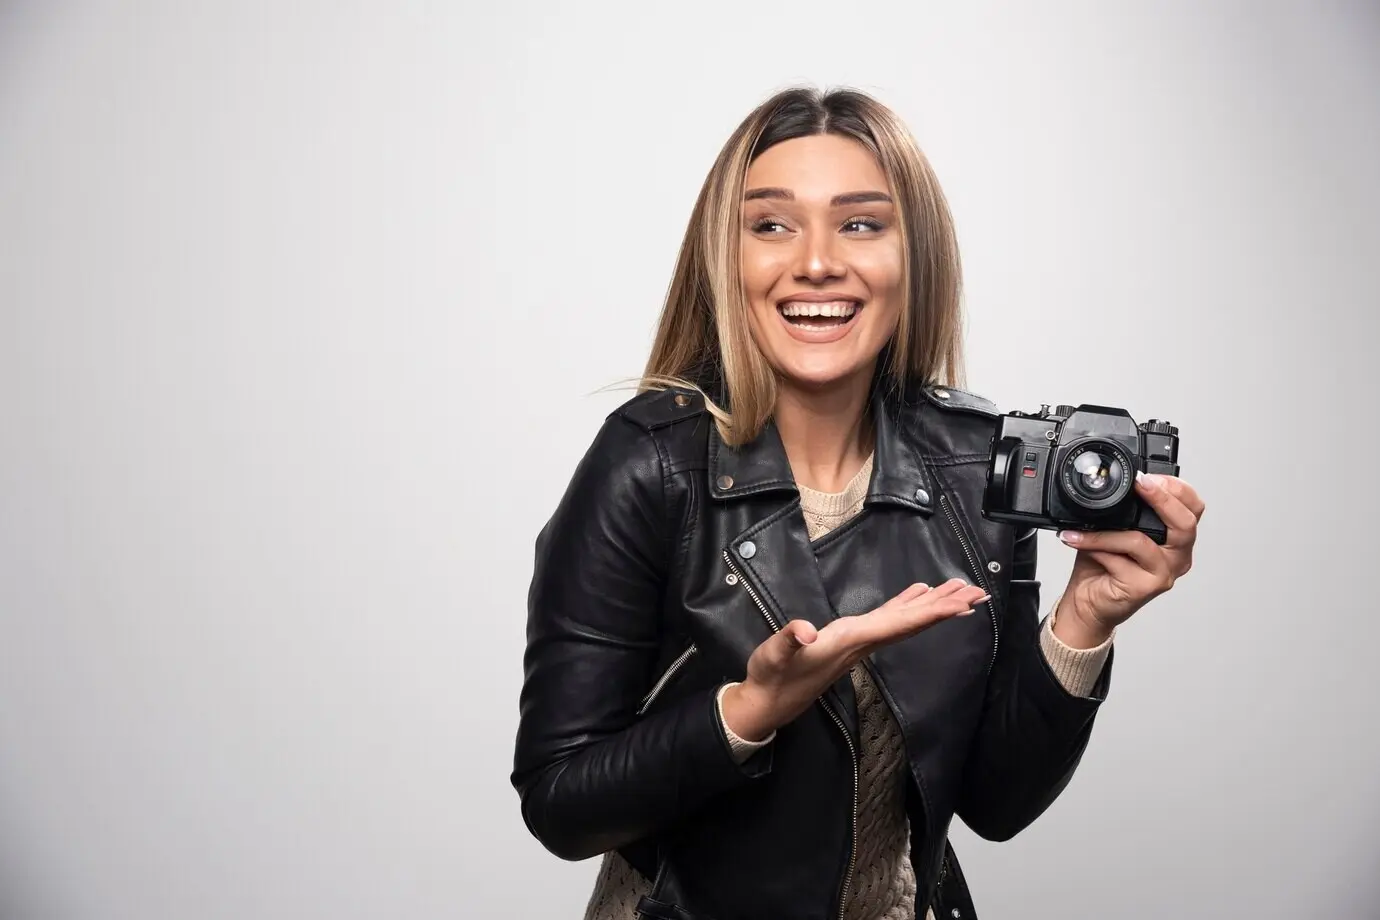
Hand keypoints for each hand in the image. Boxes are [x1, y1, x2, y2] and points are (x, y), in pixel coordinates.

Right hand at [720, 578, 988, 741]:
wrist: (768, 702)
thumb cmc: (771, 677)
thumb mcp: (773, 655)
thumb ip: (788, 640)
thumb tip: (806, 632)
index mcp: (849, 640)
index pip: (897, 624)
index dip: (928, 613)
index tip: (959, 604)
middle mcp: (862, 642)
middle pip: (911, 623)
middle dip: (944, 608)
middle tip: (977, 592)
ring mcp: (858, 644)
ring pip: (904, 622)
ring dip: (932, 607)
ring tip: (959, 591)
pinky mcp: (850, 642)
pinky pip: (888, 621)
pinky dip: (905, 607)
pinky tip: (917, 596)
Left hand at [1054, 472, 1204, 646]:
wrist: (1088, 601)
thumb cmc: (1102, 567)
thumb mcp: (1115, 529)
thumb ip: (1123, 510)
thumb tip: (1111, 485)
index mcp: (1175, 538)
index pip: (1192, 507)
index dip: (1176, 488)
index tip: (1147, 476)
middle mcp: (1177, 556)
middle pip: (1186, 523)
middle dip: (1162, 498)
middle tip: (1138, 484)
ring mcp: (1164, 572)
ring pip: (1143, 540)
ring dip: (1107, 529)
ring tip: (1083, 525)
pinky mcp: (1146, 587)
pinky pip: (1120, 557)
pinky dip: (1095, 544)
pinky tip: (1077, 540)